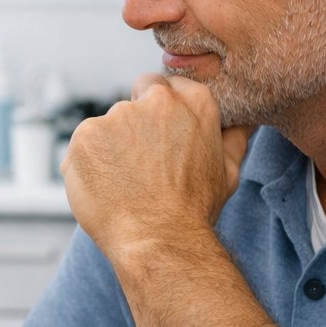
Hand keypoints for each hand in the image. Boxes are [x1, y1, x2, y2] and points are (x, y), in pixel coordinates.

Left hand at [60, 74, 250, 257]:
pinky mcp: (86, 134)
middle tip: (140, 167)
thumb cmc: (194, 210)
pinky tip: (104, 188)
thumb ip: (233, 137)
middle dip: (132, 129)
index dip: (156, 114)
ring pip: (105, 127)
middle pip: (132, 104)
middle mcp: (155, 100)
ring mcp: (117, 115)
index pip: (161, 86)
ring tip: (124, 184)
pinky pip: (82, 148)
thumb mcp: (228, 170)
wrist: (159, 240)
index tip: (156, 138)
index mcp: (193, 100)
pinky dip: (87, 165)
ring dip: (109, 148)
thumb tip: (243, 120)